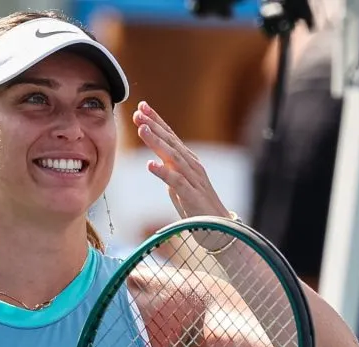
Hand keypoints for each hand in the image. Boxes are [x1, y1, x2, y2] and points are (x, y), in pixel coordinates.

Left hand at [132, 101, 230, 219]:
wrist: (220, 228)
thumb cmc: (198, 207)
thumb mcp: (180, 185)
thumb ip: (170, 171)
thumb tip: (156, 162)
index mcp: (187, 161)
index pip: (170, 137)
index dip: (157, 121)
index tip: (142, 107)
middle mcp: (191, 166)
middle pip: (171, 141)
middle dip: (154, 126)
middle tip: (138, 112)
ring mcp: (193, 179)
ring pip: (173, 157)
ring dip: (157, 142)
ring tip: (141, 130)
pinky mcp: (192, 196)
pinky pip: (177, 182)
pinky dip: (163, 172)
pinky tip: (150, 165)